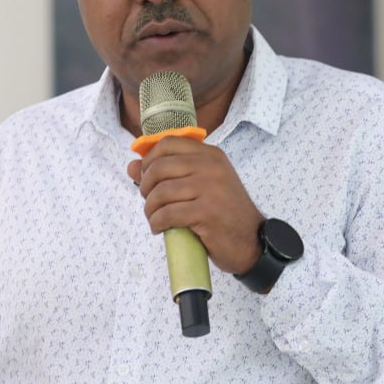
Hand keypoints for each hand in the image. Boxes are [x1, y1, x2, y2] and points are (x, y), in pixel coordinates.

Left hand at [127, 137, 261, 275]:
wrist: (252, 241)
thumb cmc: (224, 213)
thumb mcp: (201, 185)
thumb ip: (169, 172)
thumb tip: (131, 166)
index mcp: (211, 155)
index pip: (168, 143)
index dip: (149, 159)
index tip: (147, 177)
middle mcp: (211, 166)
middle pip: (159, 167)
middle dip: (146, 187)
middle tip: (151, 202)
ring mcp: (210, 188)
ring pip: (161, 192)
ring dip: (150, 209)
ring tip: (155, 218)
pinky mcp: (206, 212)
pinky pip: (167, 214)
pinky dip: (157, 223)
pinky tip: (160, 229)